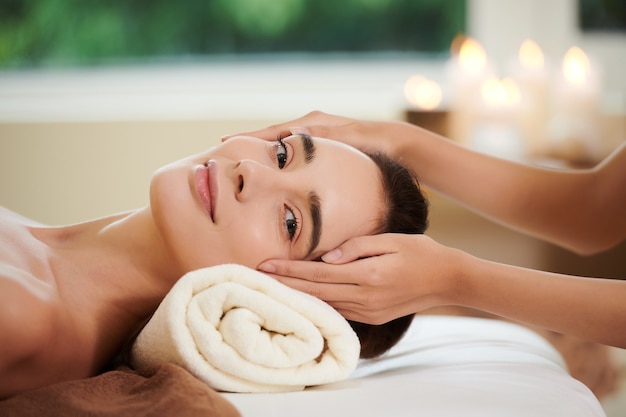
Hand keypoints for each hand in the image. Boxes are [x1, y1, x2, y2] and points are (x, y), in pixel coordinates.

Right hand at [221, 110, 402, 158]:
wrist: (393, 143)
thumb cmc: (371, 145)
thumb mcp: (347, 142)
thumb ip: (322, 139)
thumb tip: (293, 139)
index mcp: (312, 125)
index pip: (273, 132)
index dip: (249, 138)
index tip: (226, 141)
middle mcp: (311, 125)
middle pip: (272, 135)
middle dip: (250, 142)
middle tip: (223, 148)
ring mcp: (315, 133)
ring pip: (281, 142)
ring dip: (263, 148)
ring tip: (241, 156)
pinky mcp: (321, 142)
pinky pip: (293, 147)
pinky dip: (279, 153)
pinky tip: (272, 163)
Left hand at [258, 233, 461, 323]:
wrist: (448, 280)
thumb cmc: (421, 253)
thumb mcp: (392, 240)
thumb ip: (358, 247)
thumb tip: (327, 256)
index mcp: (369, 275)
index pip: (318, 272)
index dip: (290, 270)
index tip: (266, 264)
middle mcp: (366, 297)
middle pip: (315, 292)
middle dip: (284, 285)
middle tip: (257, 277)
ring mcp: (369, 311)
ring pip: (324, 304)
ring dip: (297, 297)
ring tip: (273, 287)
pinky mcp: (372, 317)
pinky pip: (338, 310)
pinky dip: (317, 304)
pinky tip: (303, 298)